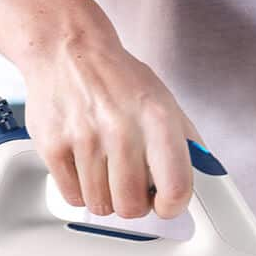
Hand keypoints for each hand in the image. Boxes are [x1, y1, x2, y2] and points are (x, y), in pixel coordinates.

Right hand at [23, 34, 199, 218]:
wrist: (68, 49)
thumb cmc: (118, 79)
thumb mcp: (164, 101)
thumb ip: (184, 143)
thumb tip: (202, 180)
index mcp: (157, 118)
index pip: (175, 187)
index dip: (172, 206)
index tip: (165, 204)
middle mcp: (121, 128)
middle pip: (132, 206)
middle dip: (133, 203)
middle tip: (130, 185)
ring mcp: (84, 138)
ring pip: (100, 206)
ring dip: (105, 196)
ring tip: (105, 168)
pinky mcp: (53, 146)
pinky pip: (73, 197)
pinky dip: (80, 190)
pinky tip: (85, 166)